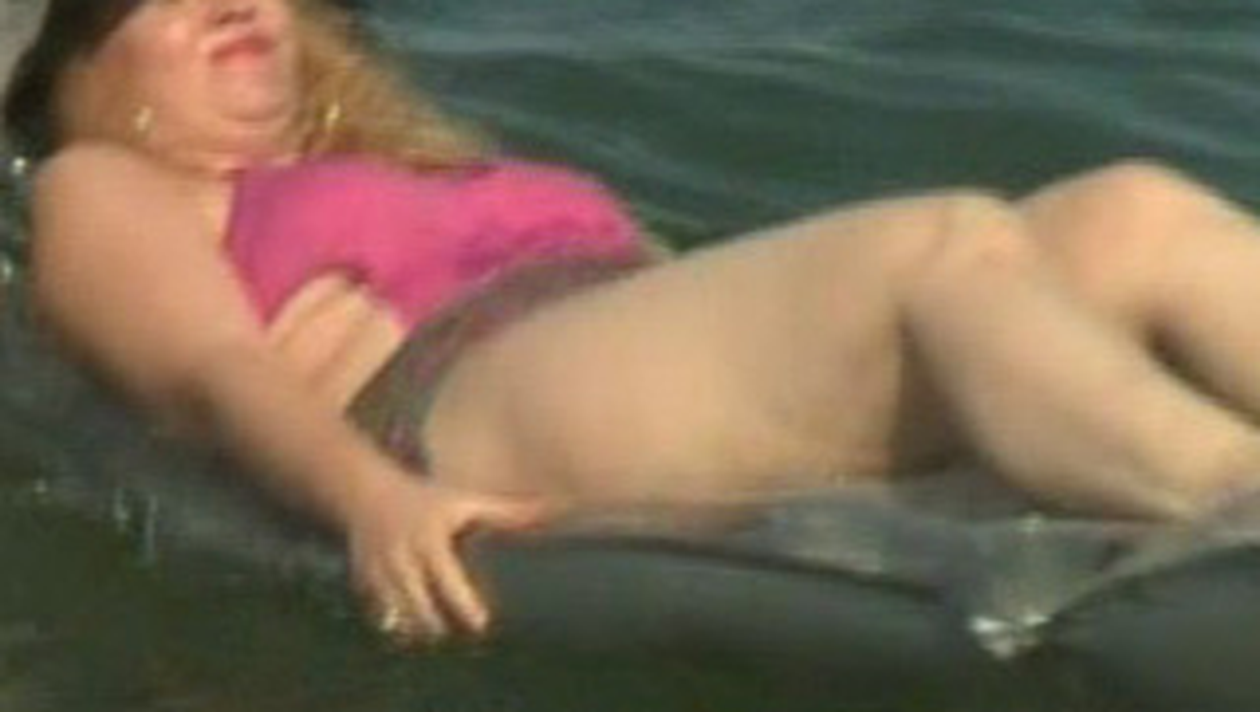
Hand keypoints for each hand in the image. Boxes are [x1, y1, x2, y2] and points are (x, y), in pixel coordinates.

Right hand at [345, 474, 550, 644]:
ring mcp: (379, 571)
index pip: (448, 583)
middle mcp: (402, 558)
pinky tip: (409, 633)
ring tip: (437, 638)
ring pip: (397, 616)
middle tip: (459, 640)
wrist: (366, 492)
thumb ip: (506, 512)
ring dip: (417, 632)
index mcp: (430, 540)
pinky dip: (393, 627)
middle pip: (420, 608)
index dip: (464, 607)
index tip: (482, 625)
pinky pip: (377, 614)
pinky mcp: (363, 580)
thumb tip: (551, 509)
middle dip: (439, 628)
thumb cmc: (426, 498)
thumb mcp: (464, 501)